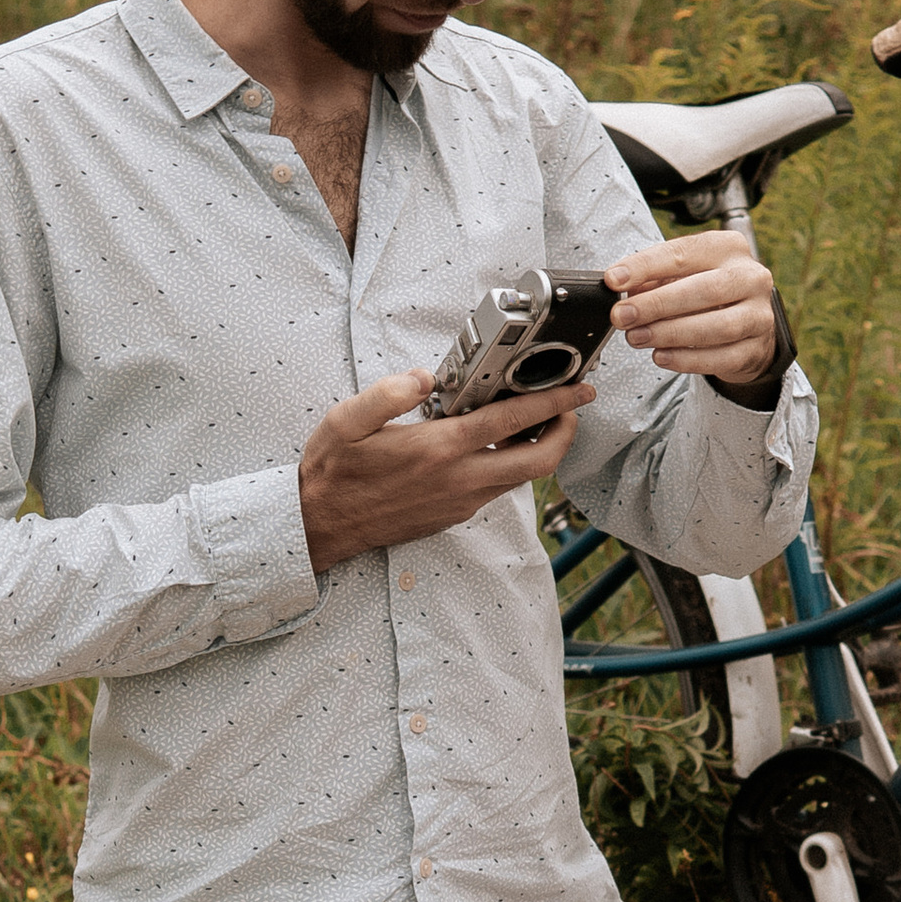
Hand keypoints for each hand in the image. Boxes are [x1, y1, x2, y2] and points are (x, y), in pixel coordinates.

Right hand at [298, 368, 592, 573]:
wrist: (321, 524)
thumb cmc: (334, 471)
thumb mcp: (347, 420)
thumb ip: (387, 393)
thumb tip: (422, 377)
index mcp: (439, 449)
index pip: (513, 421)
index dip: (553, 402)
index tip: (579, 388)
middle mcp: (459, 479)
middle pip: (539, 461)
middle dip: (566, 431)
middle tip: (571, 407)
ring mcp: (461, 500)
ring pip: (522, 477)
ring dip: (540, 448)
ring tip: (534, 419)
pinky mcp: (456, 513)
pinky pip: (499, 487)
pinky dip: (511, 463)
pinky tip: (496, 443)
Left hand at [608, 235, 780, 388]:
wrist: (748, 326)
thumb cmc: (707, 294)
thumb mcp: (682, 275)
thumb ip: (654, 278)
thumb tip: (621, 286)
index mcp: (729, 248)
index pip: (683, 252)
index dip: (645, 266)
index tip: (614, 280)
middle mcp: (750, 277)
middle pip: (702, 290)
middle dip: (656, 304)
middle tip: (622, 316)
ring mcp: (759, 315)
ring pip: (715, 327)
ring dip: (670, 334)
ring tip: (638, 337)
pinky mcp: (757, 349)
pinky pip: (721, 358)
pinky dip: (687, 360)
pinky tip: (661, 356)